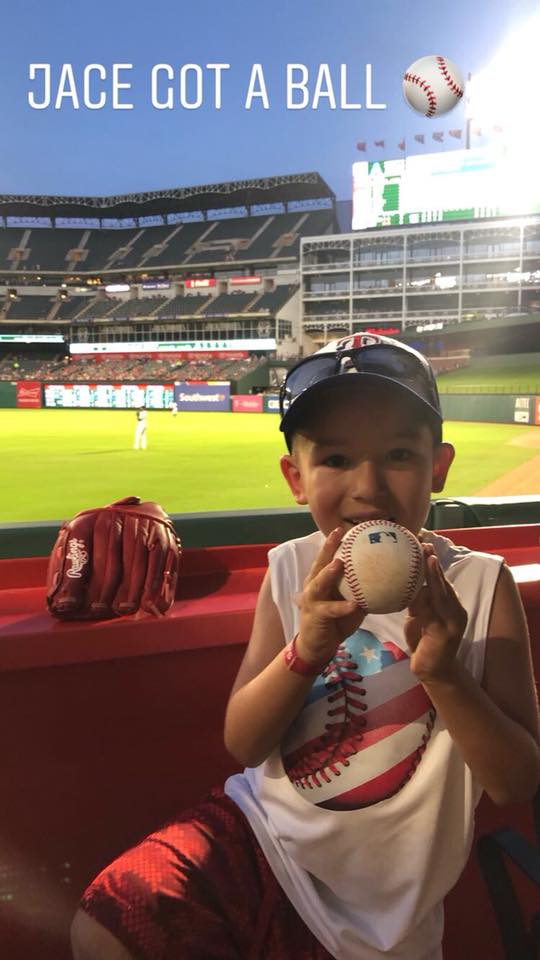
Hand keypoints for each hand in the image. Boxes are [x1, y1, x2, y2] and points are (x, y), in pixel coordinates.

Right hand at [294, 527, 365, 666]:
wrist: (317, 646)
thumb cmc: (336, 621)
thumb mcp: (352, 602)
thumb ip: (364, 590)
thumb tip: (390, 580)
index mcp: (322, 580)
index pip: (328, 556)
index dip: (335, 541)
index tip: (345, 526)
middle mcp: (314, 586)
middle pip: (320, 562)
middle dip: (328, 547)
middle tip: (338, 533)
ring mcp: (312, 600)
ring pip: (319, 582)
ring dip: (329, 572)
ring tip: (340, 563)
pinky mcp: (315, 616)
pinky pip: (330, 610)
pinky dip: (342, 607)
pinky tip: (354, 605)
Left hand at [404, 544, 467, 682]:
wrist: (433, 671)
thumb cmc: (424, 641)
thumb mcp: (420, 617)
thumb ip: (417, 601)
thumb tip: (404, 582)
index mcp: (451, 604)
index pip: (442, 579)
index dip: (434, 563)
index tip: (424, 545)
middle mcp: (456, 610)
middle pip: (443, 582)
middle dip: (434, 563)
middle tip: (425, 545)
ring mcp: (453, 621)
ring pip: (441, 594)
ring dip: (434, 575)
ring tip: (428, 559)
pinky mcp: (445, 633)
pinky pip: (432, 612)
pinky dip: (424, 599)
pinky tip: (418, 589)